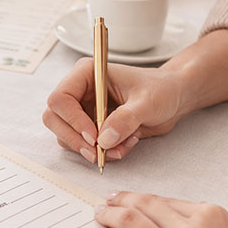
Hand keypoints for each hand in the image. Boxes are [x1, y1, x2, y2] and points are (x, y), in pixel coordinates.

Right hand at [42, 58, 182, 163]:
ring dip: (90, 149)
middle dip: (74, 139)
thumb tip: (103, 140)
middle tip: (97, 153)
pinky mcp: (89, 126)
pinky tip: (123, 146)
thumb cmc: (161, 89)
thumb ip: (126, 119)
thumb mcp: (147, 102)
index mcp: (86, 74)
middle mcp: (79, 91)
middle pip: (54, 119)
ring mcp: (82, 110)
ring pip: (65, 135)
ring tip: (121, 147)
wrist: (173, 98)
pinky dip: (101, 153)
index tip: (93, 136)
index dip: (72, 120)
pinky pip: (82, 146)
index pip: (60, 98)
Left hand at [94, 192, 227, 227]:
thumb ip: (222, 224)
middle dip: (119, 201)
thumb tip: (193, 217)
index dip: (140, 198)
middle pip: (143, 206)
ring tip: (99, 217)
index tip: (126, 198)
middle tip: (105, 202)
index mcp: (213, 217)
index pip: (165, 201)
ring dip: (108, 217)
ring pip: (129, 223)